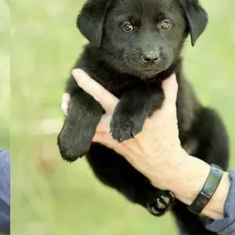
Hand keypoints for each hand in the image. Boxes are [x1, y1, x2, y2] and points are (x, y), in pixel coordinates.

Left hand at [63, 68, 224, 209]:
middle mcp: (115, 128)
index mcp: (126, 116)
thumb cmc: (166, 135)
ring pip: (88, 128)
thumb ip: (167, 89)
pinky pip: (93, 138)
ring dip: (76, 117)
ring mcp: (111, 139)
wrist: (163, 164)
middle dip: (75, 105)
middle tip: (65, 94)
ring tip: (66, 104)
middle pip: (89, 116)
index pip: (103, 97)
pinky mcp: (111, 146)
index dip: (88, 85)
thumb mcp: (169, 111)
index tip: (76, 73)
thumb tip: (169, 70)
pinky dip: (85, 130)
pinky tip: (77, 121)